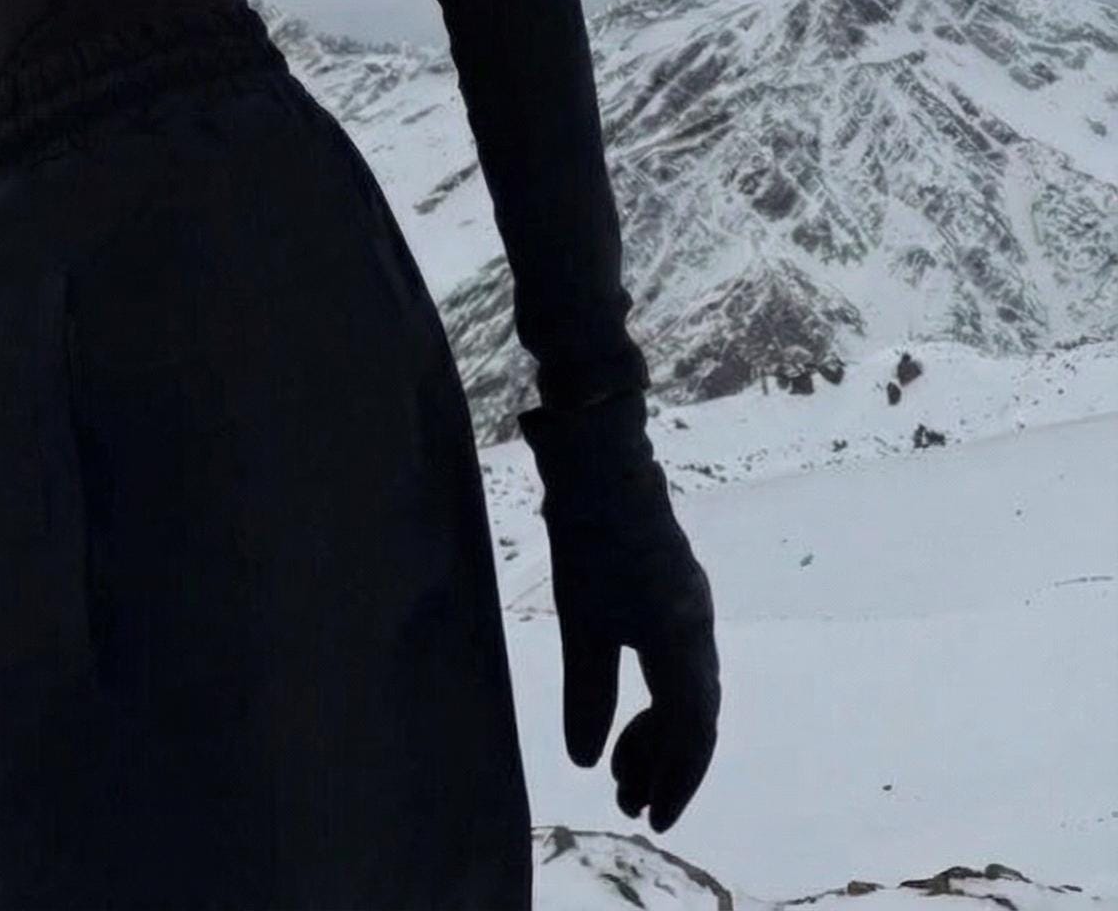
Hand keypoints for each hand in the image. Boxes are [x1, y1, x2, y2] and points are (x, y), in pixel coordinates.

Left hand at [521, 392, 719, 833]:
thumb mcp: (581, 624)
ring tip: (617, 768)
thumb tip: (586, 763)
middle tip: (628, 803)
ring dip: (658, 734)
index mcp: (683, 641)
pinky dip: (656, 698)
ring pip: (687, 691)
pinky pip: (678, 664)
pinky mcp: (676, 592)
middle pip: (695, 716)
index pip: (693, 732)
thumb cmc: (590, 541)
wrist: (604, 463)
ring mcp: (691, 608)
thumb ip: (587, 694)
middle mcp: (699, 629)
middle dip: (665, 765)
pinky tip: (627, 711)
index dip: (676, 781)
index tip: (652, 819)